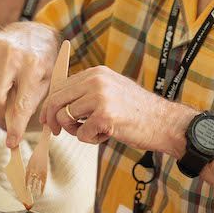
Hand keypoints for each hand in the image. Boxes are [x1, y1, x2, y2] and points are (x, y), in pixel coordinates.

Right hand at [0, 23, 59, 147]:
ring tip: (6, 81)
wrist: (35, 32)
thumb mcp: (45, 83)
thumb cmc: (42, 62)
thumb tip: (14, 135)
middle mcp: (13, 55)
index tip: (11, 143)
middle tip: (6, 108)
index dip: (15, 126)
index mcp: (34, 66)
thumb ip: (30, 106)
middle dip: (0, 108)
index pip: (21, 104)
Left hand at [41, 66, 192, 156]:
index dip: (51, 106)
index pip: (60, 86)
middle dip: (52, 119)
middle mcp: (96, 80)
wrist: (164, 122)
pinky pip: (81, 134)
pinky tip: (108, 135)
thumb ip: (88, 92)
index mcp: (97, 72)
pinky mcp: (105, 116)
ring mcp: (100, 97)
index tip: (49, 119)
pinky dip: (91, 140)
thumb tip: (57, 104)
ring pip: (65, 117)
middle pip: (56, 100)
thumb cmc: (139, 111)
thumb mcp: (113, 90)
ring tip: (95, 131)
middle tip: (57, 132)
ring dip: (75, 131)